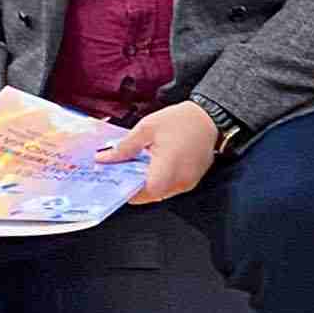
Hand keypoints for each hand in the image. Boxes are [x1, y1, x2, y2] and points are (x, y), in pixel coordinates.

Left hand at [97, 101, 221, 204]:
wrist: (210, 117)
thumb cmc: (181, 120)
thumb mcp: (147, 129)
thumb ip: (124, 147)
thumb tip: (103, 159)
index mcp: (167, 170)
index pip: (141, 194)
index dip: (125, 191)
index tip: (114, 181)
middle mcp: (179, 181)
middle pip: (150, 195)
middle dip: (135, 186)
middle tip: (122, 172)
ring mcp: (188, 183)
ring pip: (161, 193)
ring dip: (148, 184)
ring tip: (138, 168)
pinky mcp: (193, 180)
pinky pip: (172, 187)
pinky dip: (161, 180)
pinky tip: (155, 166)